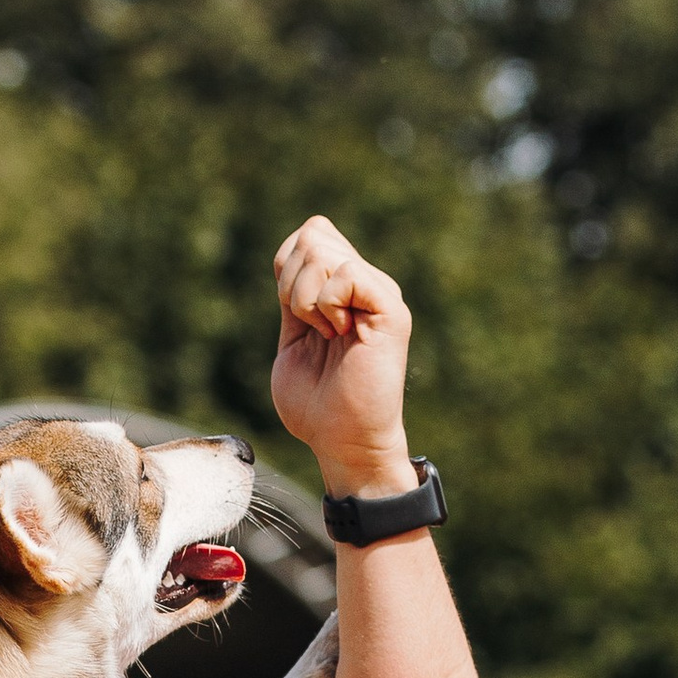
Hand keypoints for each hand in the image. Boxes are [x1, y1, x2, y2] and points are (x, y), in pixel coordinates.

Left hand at [271, 219, 414, 498]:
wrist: (343, 443)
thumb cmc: (317, 407)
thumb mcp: (292, 338)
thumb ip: (294, 294)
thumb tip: (292, 250)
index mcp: (344, 289)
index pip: (310, 235)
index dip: (287, 266)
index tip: (294, 315)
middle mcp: (366, 284)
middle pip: (313, 234)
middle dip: (291, 282)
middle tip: (311, 328)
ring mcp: (380, 294)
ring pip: (322, 249)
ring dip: (305, 298)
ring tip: (326, 334)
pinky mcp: (390, 309)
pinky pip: (345, 274)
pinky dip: (325, 305)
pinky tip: (339, 334)